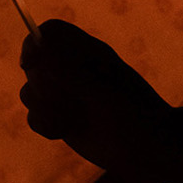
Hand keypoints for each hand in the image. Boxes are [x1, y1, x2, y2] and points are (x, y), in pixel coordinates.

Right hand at [19, 18, 173, 177]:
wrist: (152, 149)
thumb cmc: (135, 115)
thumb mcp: (105, 91)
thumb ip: (72, 72)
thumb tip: (39, 53)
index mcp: (87, 54)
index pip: (50, 33)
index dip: (35, 43)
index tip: (30, 64)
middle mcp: (72, 71)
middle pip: (34, 63)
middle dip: (40, 84)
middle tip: (63, 99)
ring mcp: (65, 95)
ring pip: (30, 92)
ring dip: (43, 107)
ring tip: (68, 119)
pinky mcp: (61, 118)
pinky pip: (35, 116)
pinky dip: (46, 125)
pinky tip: (64, 132)